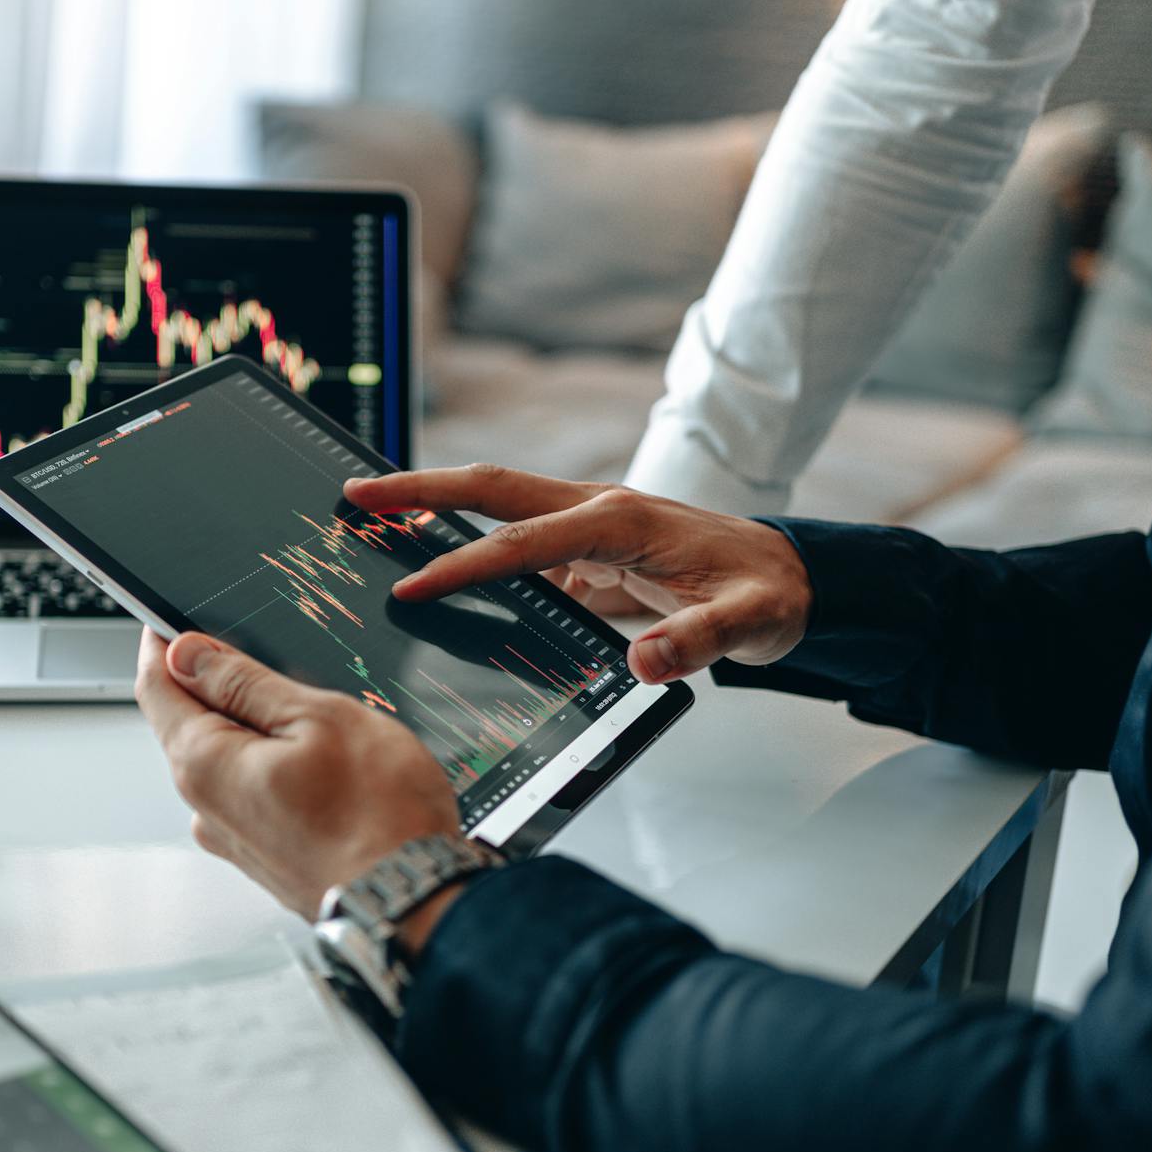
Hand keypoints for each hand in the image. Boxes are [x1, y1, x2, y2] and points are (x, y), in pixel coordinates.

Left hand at [134, 629, 461, 926]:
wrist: (415, 901)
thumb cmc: (379, 816)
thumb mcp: (317, 717)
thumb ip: (243, 683)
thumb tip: (188, 654)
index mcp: (204, 764)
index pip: (155, 686)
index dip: (163, 643)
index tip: (174, 617)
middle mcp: (206, 807)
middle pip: (190, 722)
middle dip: (218, 683)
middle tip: (267, 654)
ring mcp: (235, 838)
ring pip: (227, 757)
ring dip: (255, 726)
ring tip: (313, 714)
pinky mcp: (265, 856)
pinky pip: (253, 791)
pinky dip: (274, 764)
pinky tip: (321, 761)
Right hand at [343, 464, 812, 684]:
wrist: (796, 579)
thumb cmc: (771, 595)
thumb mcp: (751, 624)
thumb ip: (699, 642)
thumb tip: (645, 663)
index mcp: (623, 520)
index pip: (525, 540)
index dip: (465, 563)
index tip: (412, 586)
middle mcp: (598, 509)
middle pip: (492, 488)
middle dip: (421, 490)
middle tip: (355, 494)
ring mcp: (590, 526)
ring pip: (498, 507)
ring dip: (436, 510)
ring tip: (370, 520)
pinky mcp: (589, 550)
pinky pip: (517, 541)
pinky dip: (471, 546)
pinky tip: (437, 569)